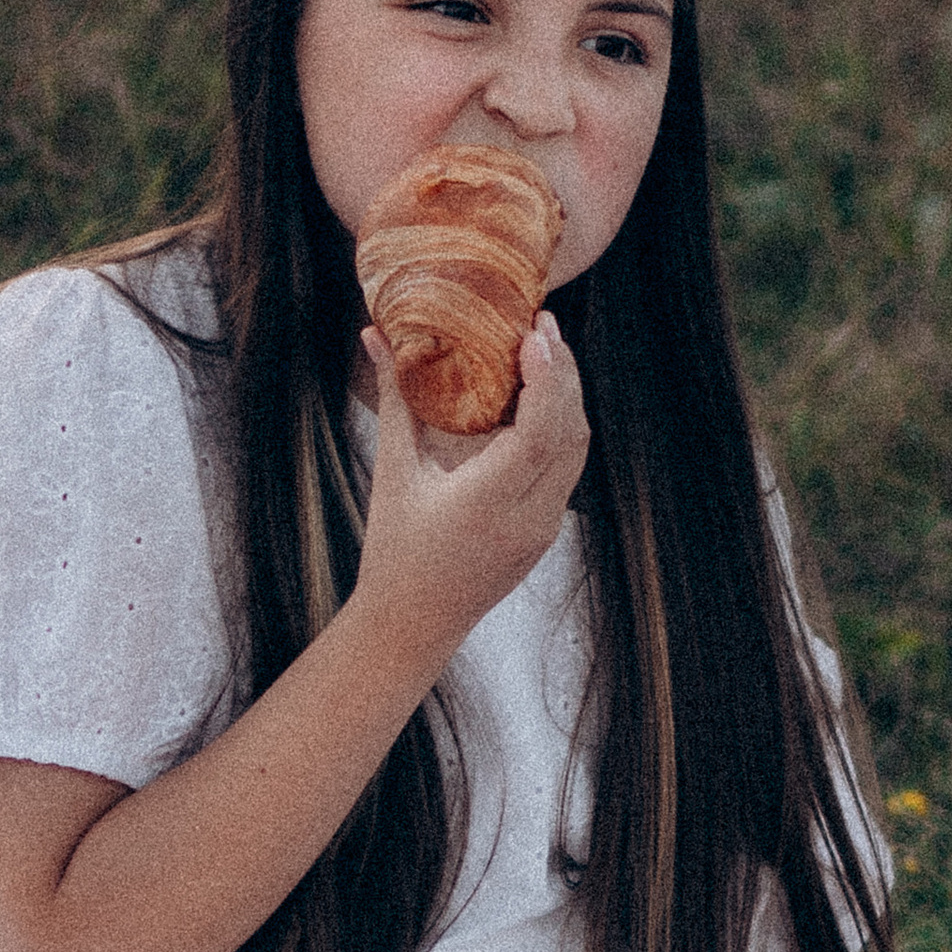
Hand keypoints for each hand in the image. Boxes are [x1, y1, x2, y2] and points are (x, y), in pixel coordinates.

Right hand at [354, 317, 588, 676]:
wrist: (411, 625)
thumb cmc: (393, 550)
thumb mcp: (393, 473)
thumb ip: (393, 399)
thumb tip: (375, 333)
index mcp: (487, 504)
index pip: (539, 432)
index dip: (547, 377)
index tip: (537, 332)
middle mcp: (528, 519)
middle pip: (571, 433)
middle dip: (564, 373)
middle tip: (541, 325)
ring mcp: (544, 529)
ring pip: (577, 450)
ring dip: (567, 397)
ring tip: (543, 352)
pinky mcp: (547, 534)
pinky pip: (566, 469)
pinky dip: (559, 427)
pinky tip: (537, 399)